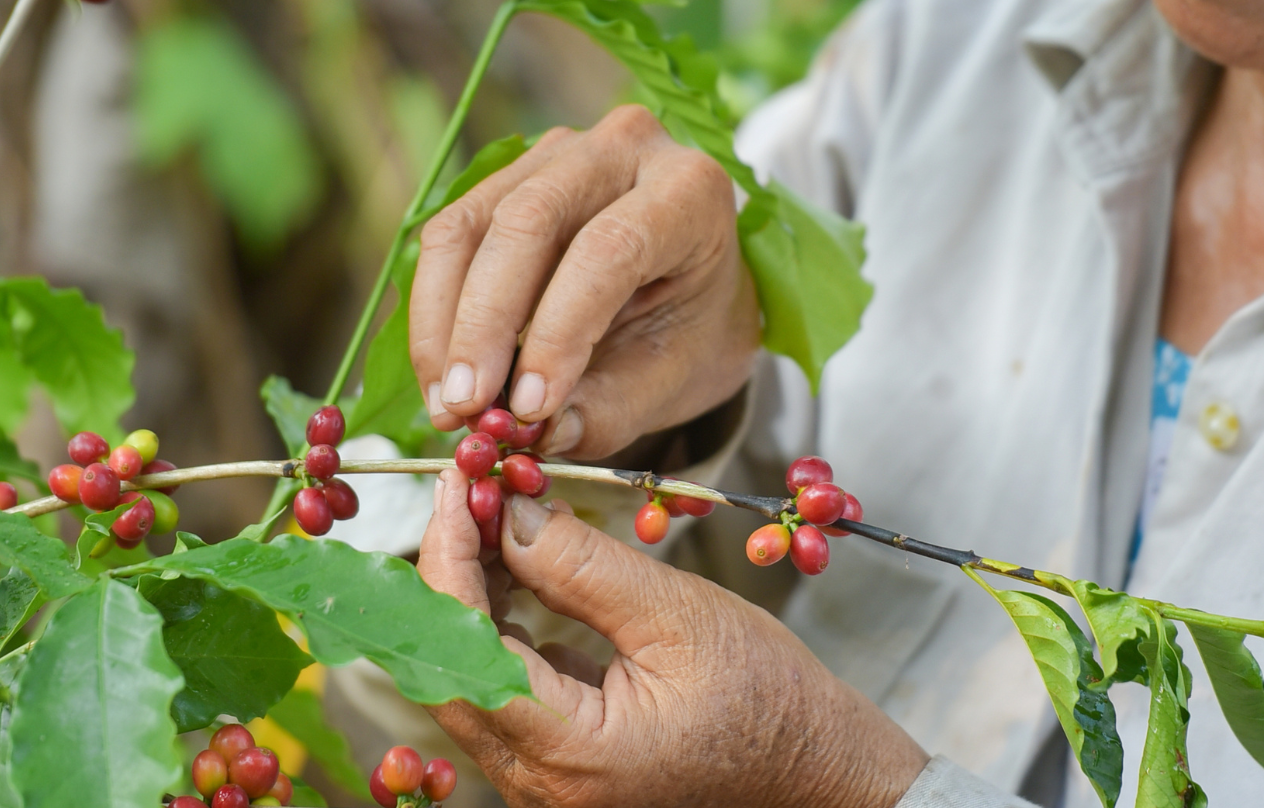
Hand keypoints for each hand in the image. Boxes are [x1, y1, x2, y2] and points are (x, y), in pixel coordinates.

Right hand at [409, 104, 760, 457]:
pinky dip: (436, 308)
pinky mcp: (509, 174)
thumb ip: (617, 407)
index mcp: (691, 189)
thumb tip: (542, 437)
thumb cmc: (696, 323)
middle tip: (465, 407)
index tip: (528, 406)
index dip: (560, 329)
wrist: (698, 278)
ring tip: (447, 400)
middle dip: (484, 324)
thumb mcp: (681, 374)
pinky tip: (442, 369)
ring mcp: (558, 152)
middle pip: (526, 221)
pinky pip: (450, 234)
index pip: (610, 248)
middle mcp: (624, 147)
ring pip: (469, 223)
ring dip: (444, 320)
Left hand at [418, 468, 926, 807]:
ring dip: (468, 596)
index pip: (465, 649)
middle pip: (446, 670)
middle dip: (448, 572)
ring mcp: (543, 785)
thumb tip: (510, 512)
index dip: (449, 558)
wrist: (817, 773)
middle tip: (471, 492)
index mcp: (572, 754)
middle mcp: (539, 785)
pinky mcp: (556, 770)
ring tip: (493, 518)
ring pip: (466, 681)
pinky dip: (494, 629)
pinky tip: (511, 573)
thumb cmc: (770, 703)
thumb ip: (584, 567)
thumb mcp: (680, 615)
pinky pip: (499, 695)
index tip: (461, 485)